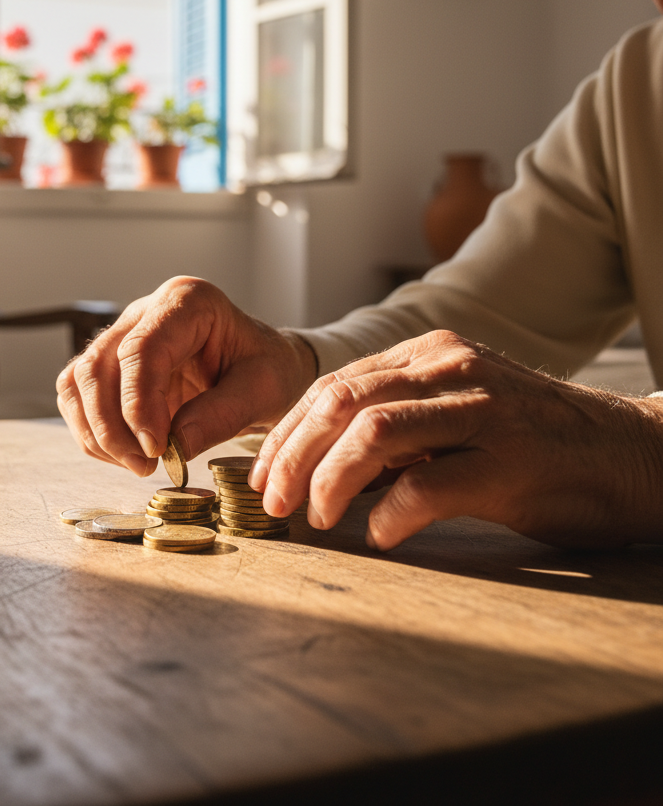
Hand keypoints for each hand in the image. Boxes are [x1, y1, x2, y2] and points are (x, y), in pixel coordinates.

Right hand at [56, 276, 317, 475]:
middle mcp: (146, 311)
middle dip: (113, 426)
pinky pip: (78, 396)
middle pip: (99, 366)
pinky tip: (124, 455)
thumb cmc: (268, 369)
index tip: (156, 448)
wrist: (264, 368)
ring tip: (138, 464)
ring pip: (79, 381)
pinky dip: (91, 432)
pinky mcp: (111, 364)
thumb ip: (222, 414)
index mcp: (187, 302)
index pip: (141, 350)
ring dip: (97, 432)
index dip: (139, 404)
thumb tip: (174, 446)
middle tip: (146, 465)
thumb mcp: (263, 390)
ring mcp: (123, 334)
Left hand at [249, 330, 662, 549]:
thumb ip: (396, 425)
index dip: (287, 431)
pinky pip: (430, 484)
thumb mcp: (454, 412)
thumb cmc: (532, 442)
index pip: (333, 385)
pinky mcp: (512, 460)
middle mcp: (451, 369)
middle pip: (340, 403)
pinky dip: (391, 513)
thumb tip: (320, 466)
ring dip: (329, 480)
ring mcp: (483, 410)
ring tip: (317, 518)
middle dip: (292, 455)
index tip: (262, 473)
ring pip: (374, 433)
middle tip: (271, 501)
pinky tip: (381, 535)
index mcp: (429, 354)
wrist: (632, 454)